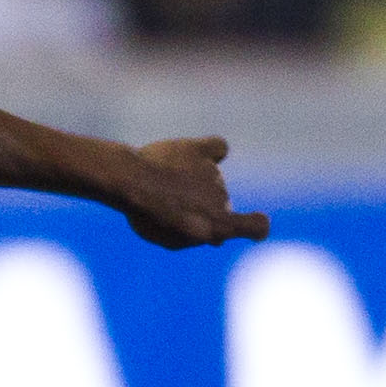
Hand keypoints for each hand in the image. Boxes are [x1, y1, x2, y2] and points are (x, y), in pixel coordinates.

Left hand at [110, 137, 266, 250]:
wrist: (128, 182)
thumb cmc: (146, 215)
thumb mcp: (171, 238)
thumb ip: (197, 238)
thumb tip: (218, 237)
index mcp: (217, 225)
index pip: (256, 226)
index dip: (257, 227)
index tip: (256, 228)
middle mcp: (221, 197)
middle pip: (218, 204)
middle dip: (200, 207)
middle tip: (171, 207)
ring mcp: (212, 172)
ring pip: (210, 179)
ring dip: (192, 182)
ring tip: (164, 184)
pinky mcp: (199, 150)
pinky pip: (218, 147)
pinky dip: (212, 152)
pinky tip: (196, 155)